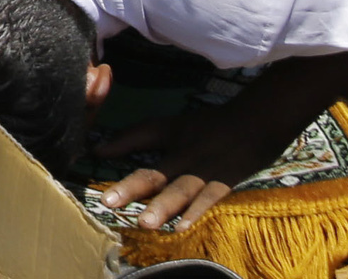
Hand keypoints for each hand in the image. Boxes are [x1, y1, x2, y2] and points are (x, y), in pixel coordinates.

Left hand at [97, 96, 304, 232]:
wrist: (257, 121)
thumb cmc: (210, 125)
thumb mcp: (174, 124)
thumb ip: (137, 136)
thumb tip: (99, 149)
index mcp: (170, 132)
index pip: (139, 135)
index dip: (117, 144)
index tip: (91, 154)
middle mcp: (184, 151)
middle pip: (154, 172)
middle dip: (130, 188)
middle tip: (107, 202)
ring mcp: (205, 169)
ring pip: (180, 190)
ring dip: (162, 207)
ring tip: (144, 222)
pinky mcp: (225, 182)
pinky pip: (208, 200)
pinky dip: (195, 213)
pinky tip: (181, 227)